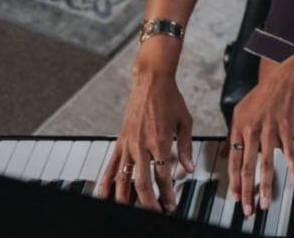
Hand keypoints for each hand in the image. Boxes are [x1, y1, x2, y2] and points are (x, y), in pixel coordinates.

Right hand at [95, 73, 194, 211]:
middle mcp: (142, 145)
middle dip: (149, 201)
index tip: (171, 204)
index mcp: (160, 141)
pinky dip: (106, 182)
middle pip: (143, 182)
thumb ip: (186, 148)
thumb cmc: (170, 99)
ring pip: (123, 178)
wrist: (151, 82)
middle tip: (156, 212)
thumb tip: (189, 169)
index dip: (167, 193)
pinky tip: (104, 195)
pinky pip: (110, 166)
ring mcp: (128, 144)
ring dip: (126, 197)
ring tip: (131, 210)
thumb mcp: (186, 122)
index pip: (163, 175)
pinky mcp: (119, 141)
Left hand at [228, 64, 293, 215]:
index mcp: (238, 128)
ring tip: (266, 201)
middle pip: (247, 166)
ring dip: (266, 185)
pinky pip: (289, 152)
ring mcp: (269, 130)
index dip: (233, 181)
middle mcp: (251, 131)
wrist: (282, 81)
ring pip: (266, 163)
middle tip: (248, 207)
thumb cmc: (259, 97)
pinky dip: (293, 167)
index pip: (232, 160)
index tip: (235, 196)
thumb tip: (222, 154)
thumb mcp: (238, 113)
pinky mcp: (285, 129)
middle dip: (247, 190)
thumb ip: (231, 135)